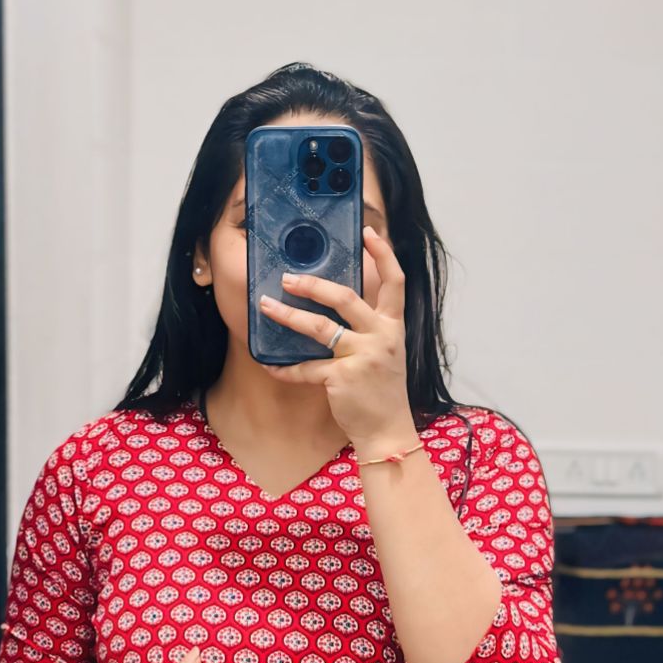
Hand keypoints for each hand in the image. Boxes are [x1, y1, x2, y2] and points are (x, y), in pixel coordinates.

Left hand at [256, 225, 415, 454]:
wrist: (388, 430)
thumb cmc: (382, 390)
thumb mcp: (386, 352)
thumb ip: (369, 328)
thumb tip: (334, 305)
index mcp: (394, 326)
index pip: (395, 282)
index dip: (383, 254)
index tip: (369, 232)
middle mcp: (382, 336)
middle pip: (345, 298)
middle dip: (312, 285)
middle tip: (287, 278)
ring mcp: (363, 357)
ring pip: (319, 328)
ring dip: (288, 315)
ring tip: (266, 305)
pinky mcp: (342, 378)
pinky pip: (305, 368)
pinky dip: (285, 369)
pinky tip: (269, 366)